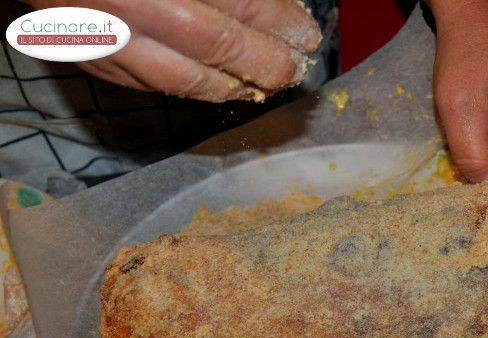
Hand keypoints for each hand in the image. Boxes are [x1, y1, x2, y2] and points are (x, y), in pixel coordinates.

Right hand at [30, 0, 321, 101]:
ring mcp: (106, 39)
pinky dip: (192, 88)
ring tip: (263, 85)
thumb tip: (264, 6)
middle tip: (293, 68)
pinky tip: (216, 86)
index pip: (234, 1)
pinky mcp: (91, 61)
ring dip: (233, 86)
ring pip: (184, 78)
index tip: (305, 34)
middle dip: (265, 61)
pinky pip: (152, 85)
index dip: (277, 20)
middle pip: (216, 46)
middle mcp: (130, 10)